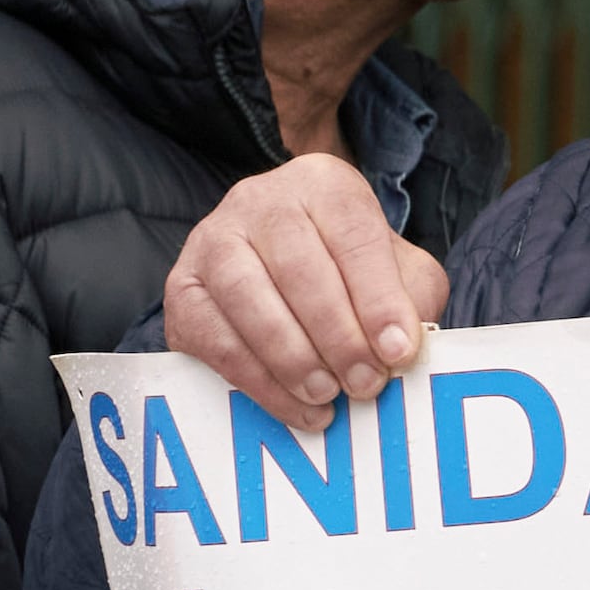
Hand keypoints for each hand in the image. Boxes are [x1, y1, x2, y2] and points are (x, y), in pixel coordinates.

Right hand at [166, 158, 446, 430]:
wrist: (280, 266)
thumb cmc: (352, 269)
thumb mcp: (398, 269)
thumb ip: (409, 298)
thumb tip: (402, 346)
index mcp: (324, 185)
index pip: (354, 237)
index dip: (378, 299)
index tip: (399, 351)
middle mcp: (261, 201)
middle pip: (299, 269)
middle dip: (338, 336)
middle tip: (365, 384)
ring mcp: (212, 241)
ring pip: (248, 300)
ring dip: (292, 358)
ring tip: (328, 396)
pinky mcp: (181, 289)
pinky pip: (214, 338)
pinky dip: (257, 379)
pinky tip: (294, 404)